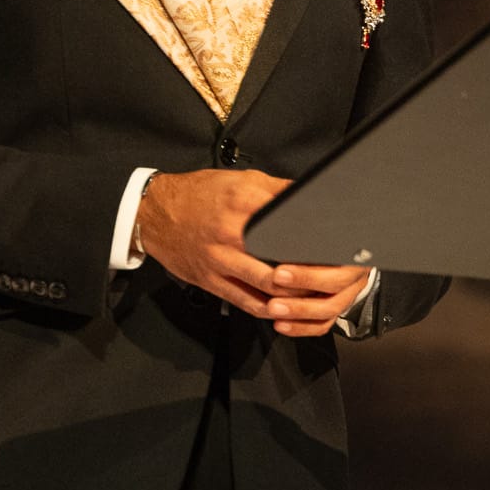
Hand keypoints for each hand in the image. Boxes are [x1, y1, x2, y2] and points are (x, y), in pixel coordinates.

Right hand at [136, 169, 372, 334]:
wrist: (154, 213)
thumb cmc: (198, 194)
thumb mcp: (239, 179)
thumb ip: (276, 189)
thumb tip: (310, 194)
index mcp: (244, 201)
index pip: (291, 221)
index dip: (316, 236)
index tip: (335, 244)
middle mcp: (233, 232)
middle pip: (284, 258)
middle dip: (311, 271)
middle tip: (335, 275)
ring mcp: (221, 260)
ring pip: (269, 285)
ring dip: (295, 295)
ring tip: (316, 295)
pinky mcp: (212, 281)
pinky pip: (247, 301)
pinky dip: (270, 309)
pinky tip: (285, 309)